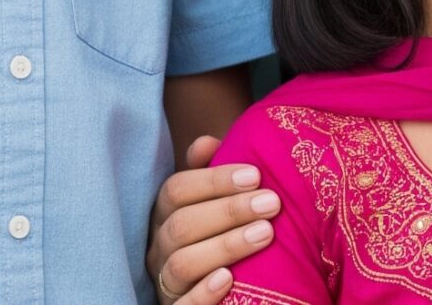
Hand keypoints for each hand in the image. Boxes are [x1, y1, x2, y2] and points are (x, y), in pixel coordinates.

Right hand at [147, 135, 278, 303]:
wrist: (229, 291)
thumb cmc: (225, 232)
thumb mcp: (220, 202)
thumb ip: (213, 173)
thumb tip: (205, 142)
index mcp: (167, 214)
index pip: (175, 190)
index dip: (213, 181)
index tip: (256, 175)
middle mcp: (159, 247)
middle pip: (180, 225)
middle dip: (228, 211)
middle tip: (272, 203)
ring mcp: (165, 282)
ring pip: (180, 264)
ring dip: (225, 246)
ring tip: (265, 234)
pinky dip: (202, 293)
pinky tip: (229, 279)